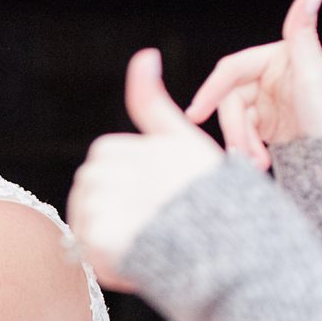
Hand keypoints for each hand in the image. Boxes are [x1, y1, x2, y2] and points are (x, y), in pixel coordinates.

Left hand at [68, 49, 227, 291]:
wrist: (237, 260)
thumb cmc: (215, 201)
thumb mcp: (184, 142)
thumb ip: (153, 103)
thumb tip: (142, 55)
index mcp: (149, 147)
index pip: (105, 156)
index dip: (123, 183)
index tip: (153, 203)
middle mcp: (131, 172)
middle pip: (90, 184)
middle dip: (108, 207)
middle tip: (149, 230)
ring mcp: (116, 205)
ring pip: (83, 214)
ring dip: (101, 232)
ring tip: (142, 247)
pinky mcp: (103, 240)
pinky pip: (84, 246)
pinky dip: (102, 259)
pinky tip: (132, 265)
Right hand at [181, 0, 321, 169]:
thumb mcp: (314, 76)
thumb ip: (302, 35)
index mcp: (280, 58)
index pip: (234, 69)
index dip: (212, 89)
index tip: (196, 113)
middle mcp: (272, 76)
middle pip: (230, 98)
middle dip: (234, 127)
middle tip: (241, 152)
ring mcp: (269, 102)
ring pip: (235, 119)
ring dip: (241, 141)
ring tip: (256, 162)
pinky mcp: (268, 125)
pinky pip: (244, 134)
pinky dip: (246, 148)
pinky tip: (258, 161)